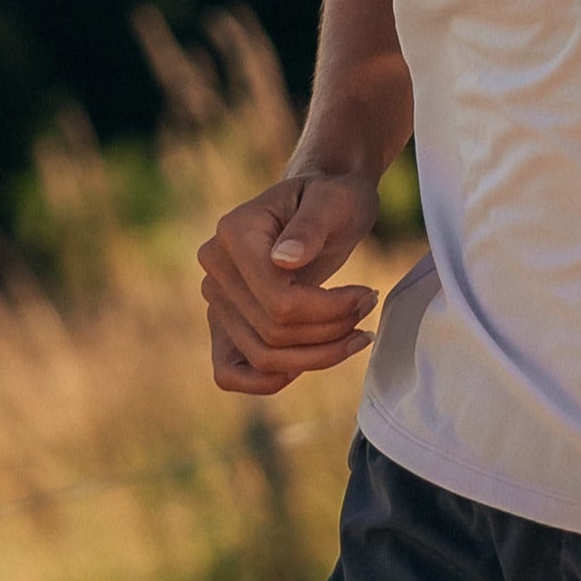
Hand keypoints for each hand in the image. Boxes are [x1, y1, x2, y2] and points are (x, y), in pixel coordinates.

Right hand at [196, 166, 385, 394]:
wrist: (320, 205)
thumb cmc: (333, 198)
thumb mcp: (335, 201)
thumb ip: (311, 226)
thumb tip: (284, 261)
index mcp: (233, 233)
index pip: (278, 301)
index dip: (329, 310)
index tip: (367, 294)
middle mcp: (214, 267)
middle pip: (272, 333)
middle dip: (330, 332)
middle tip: (367, 307)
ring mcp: (216, 298)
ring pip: (263, 357)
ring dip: (316, 356)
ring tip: (355, 332)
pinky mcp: (224, 321)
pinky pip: (230, 373)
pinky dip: (269, 381)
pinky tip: (310, 361)